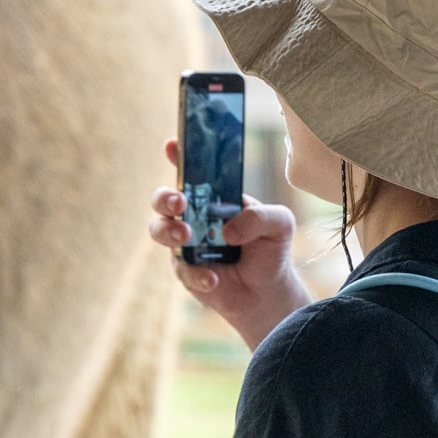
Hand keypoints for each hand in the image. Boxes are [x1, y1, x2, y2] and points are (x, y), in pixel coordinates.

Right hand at [151, 139, 311, 351]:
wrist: (268, 291)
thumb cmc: (271, 248)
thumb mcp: (279, 223)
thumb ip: (258, 217)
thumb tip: (227, 230)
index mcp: (214, 195)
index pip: (192, 170)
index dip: (178, 155)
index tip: (172, 145)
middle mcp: (193, 215)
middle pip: (163, 198)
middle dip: (165, 198)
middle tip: (180, 204)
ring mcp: (185, 242)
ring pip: (158, 230)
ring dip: (168, 231)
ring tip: (187, 237)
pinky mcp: (185, 271)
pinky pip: (181, 269)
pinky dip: (197, 274)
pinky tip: (214, 279)